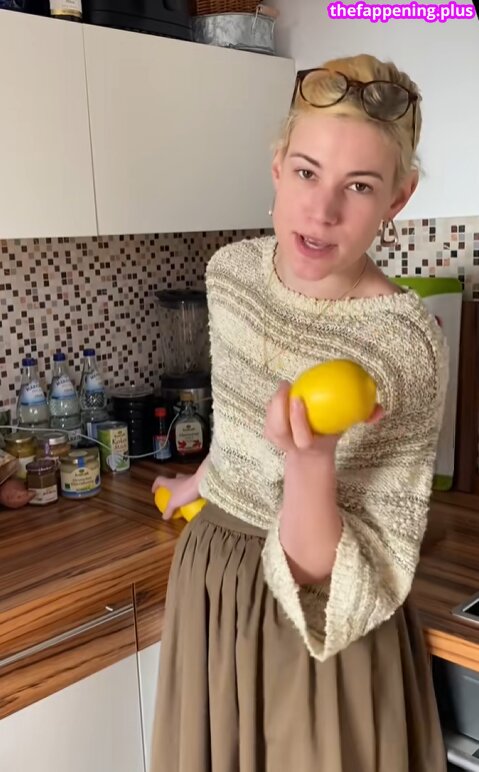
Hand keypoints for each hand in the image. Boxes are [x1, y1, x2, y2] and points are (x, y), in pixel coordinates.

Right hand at [151, 473, 198, 519]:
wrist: (202, 483)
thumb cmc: (185, 491)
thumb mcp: (174, 503)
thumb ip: (169, 510)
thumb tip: (164, 517)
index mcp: (170, 482)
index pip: (159, 480)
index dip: (155, 485)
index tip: (155, 491)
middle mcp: (178, 478)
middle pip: (172, 479)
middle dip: (171, 485)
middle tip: (171, 493)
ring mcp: (188, 478)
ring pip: (183, 481)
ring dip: (182, 487)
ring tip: (183, 496)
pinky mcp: (197, 480)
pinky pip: (192, 485)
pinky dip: (191, 490)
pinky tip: (193, 498)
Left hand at [264, 380, 383, 456]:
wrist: (311, 453)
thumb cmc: (330, 433)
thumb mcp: (345, 428)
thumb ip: (362, 418)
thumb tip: (380, 409)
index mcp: (309, 447)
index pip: (302, 437)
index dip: (298, 421)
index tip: (299, 400)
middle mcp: (291, 445)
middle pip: (277, 430)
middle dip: (278, 410)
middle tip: (287, 386)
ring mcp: (278, 441)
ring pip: (269, 424)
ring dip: (274, 404)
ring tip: (285, 385)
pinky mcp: (271, 433)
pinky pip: (268, 417)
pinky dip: (273, 403)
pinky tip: (284, 388)